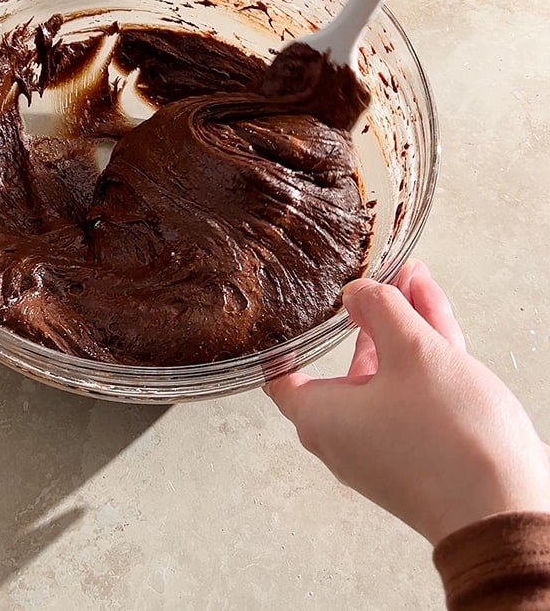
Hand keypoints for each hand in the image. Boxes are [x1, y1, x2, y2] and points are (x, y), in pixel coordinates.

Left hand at [266, 261, 549, 543]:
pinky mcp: (425, 454)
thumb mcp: (412, 351)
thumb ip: (381, 311)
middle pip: (350, 367)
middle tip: (380, 281)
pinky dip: (427, 358)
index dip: (288, 341)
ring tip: (413, 279)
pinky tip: (436, 313)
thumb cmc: (450, 441)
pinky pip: (418, 397)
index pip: (283, 376)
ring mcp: (387, 448)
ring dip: (406, 328)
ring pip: (392, 377)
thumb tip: (357, 293)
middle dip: (371, 317)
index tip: (293, 314)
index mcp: (320, 418)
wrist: (506, 509)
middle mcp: (346, 438)